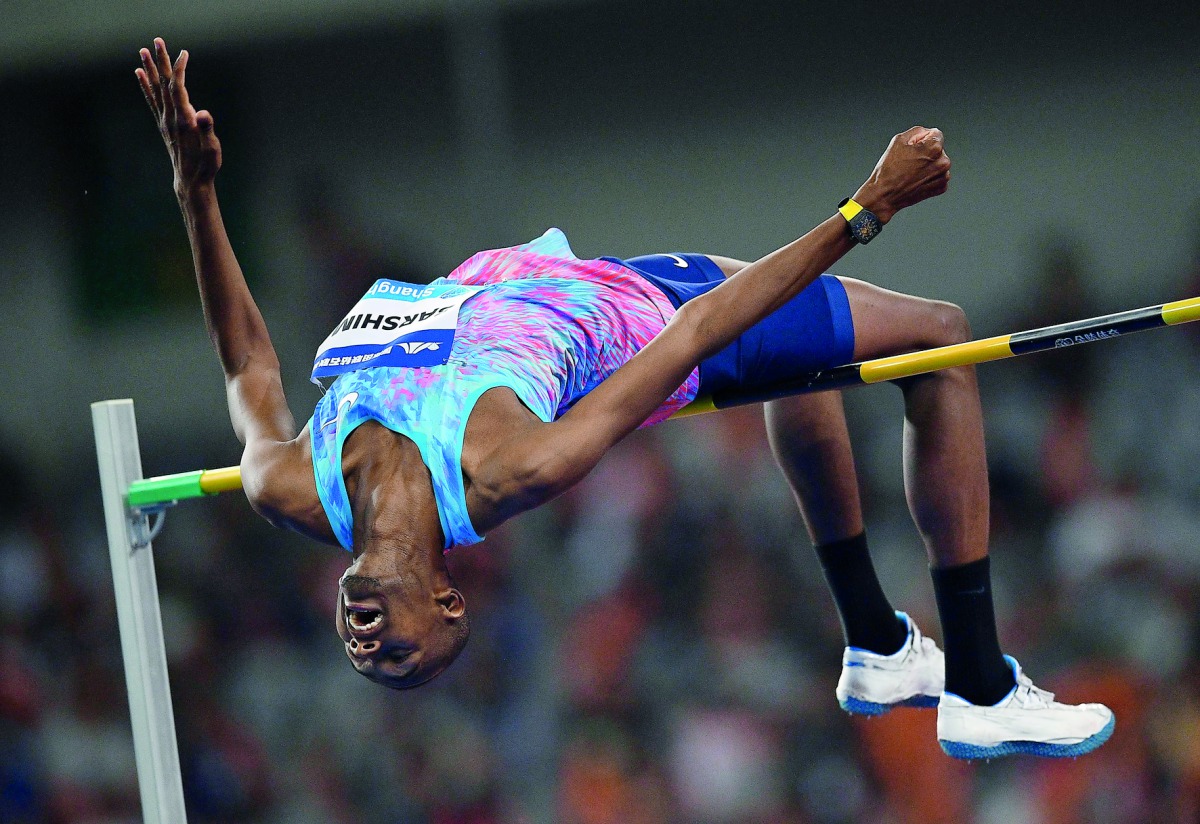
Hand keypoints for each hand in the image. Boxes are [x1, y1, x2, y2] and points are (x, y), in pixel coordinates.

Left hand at [135, 38, 221, 197]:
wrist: (190, 181)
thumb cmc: (205, 165)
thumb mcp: (212, 150)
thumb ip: (207, 131)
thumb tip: (204, 114)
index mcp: (183, 120)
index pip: (177, 88)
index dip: (179, 70)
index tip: (183, 53)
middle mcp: (170, 118)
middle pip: (163, 84)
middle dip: (161, 62)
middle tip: (157, 41)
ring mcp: (164, 120)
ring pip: (155, 89)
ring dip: (150, 69)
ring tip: (143, 51)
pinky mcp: (163, 124)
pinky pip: (151, 100)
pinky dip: (145, 85)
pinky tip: (140, 74)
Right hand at [852, 126, 950, 222]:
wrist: (884, 195)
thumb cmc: (889, 170)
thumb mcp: (898, 140)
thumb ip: (917, 131)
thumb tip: (926, 133)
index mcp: (934, 148)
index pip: (935, 134)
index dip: (922, 139)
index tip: (913, 148)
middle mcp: (943, 162)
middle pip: (937, 149)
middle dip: (926, 152)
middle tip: (909, 161)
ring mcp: (943, 176)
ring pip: (938, 163)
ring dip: (929, 165)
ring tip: (912, 172)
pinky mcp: (941, 188)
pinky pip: (939, 176)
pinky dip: (930, 177)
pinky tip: (916, 179)